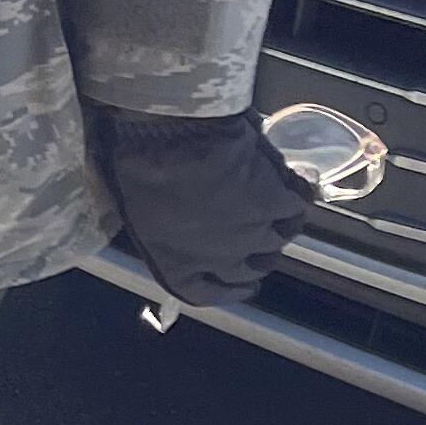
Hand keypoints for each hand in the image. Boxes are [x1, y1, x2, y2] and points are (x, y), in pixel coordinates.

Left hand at [93, 108, 313, 305]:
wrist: (168, 131)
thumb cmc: (133, 163)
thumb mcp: (128, 204)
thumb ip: (148, 224)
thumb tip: (141, 223)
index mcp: (173, 264)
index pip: (204, 293)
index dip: (228, 292)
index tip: (244, 286)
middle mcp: (216, 259)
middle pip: (249, 270)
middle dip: (255, 257)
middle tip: (259, 238)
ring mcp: (250, 234)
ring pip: (276, 240)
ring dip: (278, 227)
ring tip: (279, 208)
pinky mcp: (275, 203)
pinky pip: (296, 207)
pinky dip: (297, 197)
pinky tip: (296, 186)